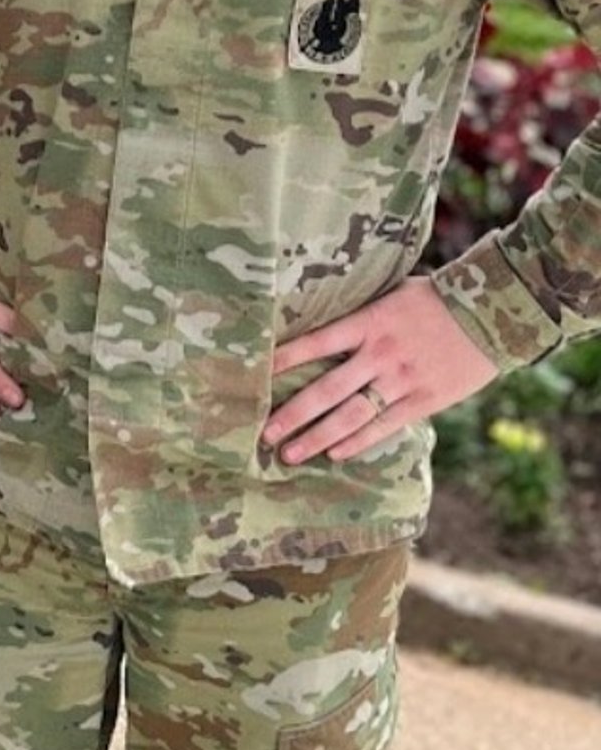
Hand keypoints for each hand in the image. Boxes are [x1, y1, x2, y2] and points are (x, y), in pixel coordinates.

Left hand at [265, 277, 498, 465]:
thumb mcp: (389, 294)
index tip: (255, 377)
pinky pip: (385, 426)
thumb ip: (357, 313)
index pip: (315, 343)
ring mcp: (402, 381)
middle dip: (292, 415)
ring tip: (289, 454)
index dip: (283, 360)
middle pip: (326, 390)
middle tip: (263, 434)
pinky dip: (358, 442)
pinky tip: (335, 455)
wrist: (493, 314)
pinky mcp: (425, 400)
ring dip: (317, 438)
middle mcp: (380, 354)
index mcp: (368, 323)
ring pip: (351, 415)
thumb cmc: (433, 299)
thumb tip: (315, 318)